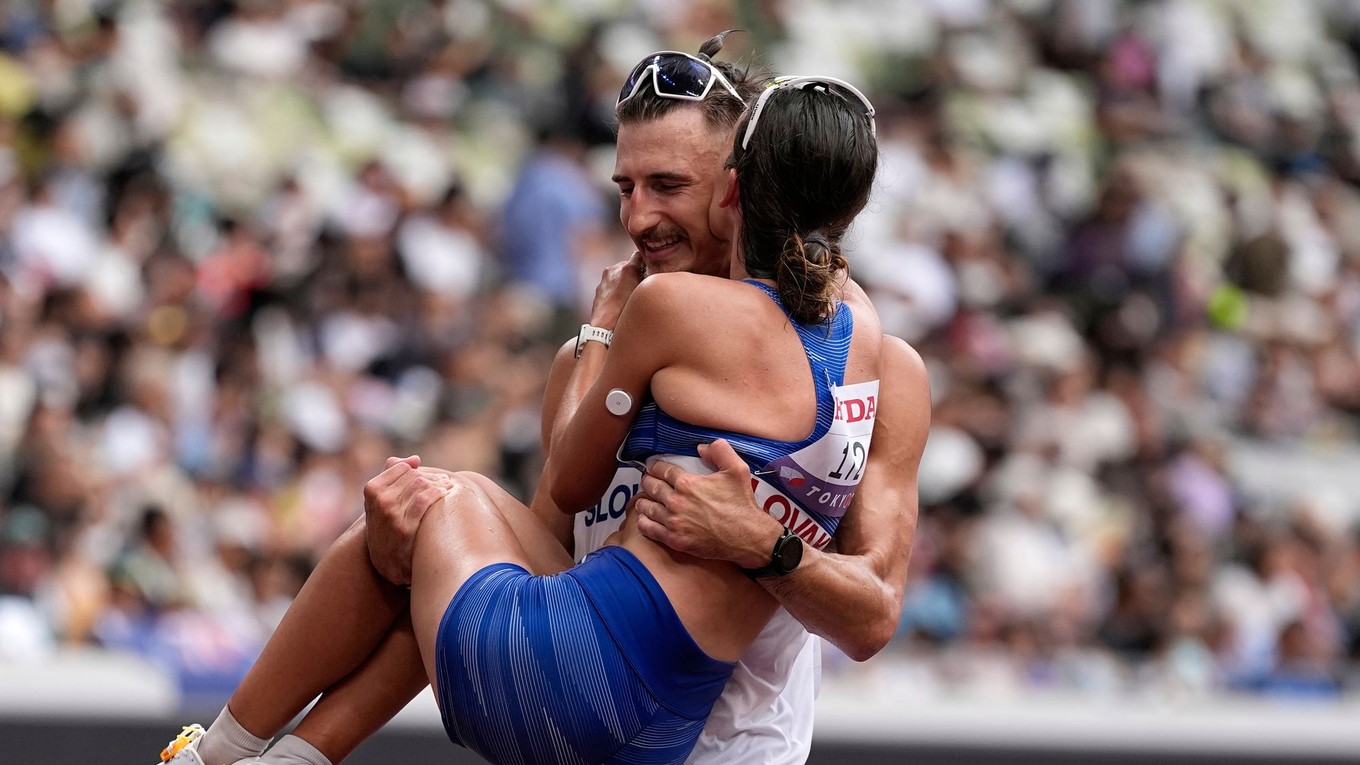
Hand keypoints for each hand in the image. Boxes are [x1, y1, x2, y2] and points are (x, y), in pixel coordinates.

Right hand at [362, 456, 452, 584]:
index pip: (402, 468)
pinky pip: (425, 501)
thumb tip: (415, 459)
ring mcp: (391, 514)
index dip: (418, 470)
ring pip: (421, 486)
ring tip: (448, 486)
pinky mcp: (404, 527)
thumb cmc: (386, 525)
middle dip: (431, 477)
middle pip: (414, 476)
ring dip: (439, 483)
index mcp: (372, 489)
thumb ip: (392, 475)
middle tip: (445, 480)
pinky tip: (446, 494)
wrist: (385, 562)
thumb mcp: (380, 500)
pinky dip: (438, 493)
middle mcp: (379, 500)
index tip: (430, 475)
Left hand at [588, 252, 643, 329]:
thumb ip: (649, 280)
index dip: (645, 262)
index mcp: (626, 268)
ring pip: (618, 275)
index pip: (639, 255)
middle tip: (640, 285)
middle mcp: (613, 270)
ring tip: (629, 296)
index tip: (649, 270)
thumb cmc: (625, 312)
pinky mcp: (599, 289)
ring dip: (624, 281)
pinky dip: (616, 289)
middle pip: (627, 265)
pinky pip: (610, 285)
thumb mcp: (644, 293)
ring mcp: (604, 279)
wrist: (604, 328)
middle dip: (634, 273)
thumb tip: (654, 276)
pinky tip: (620, 302)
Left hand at [635, 439, 779, 567]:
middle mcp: (676, 501)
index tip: (652, 467)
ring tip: (643, 499)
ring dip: (643, 501)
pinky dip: (644, 522)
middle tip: (647, 481)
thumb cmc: (741, 504)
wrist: (747, 536)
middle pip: (651, 487)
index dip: (655, 467)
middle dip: (648, 481)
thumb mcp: (737, 469)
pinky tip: (645, 519)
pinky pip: (649, 529)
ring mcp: (673, 522)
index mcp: (688, 483)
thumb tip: (701, 447)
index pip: (662, 470)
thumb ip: (719, 450)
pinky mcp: (675, 540)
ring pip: (647, 508)